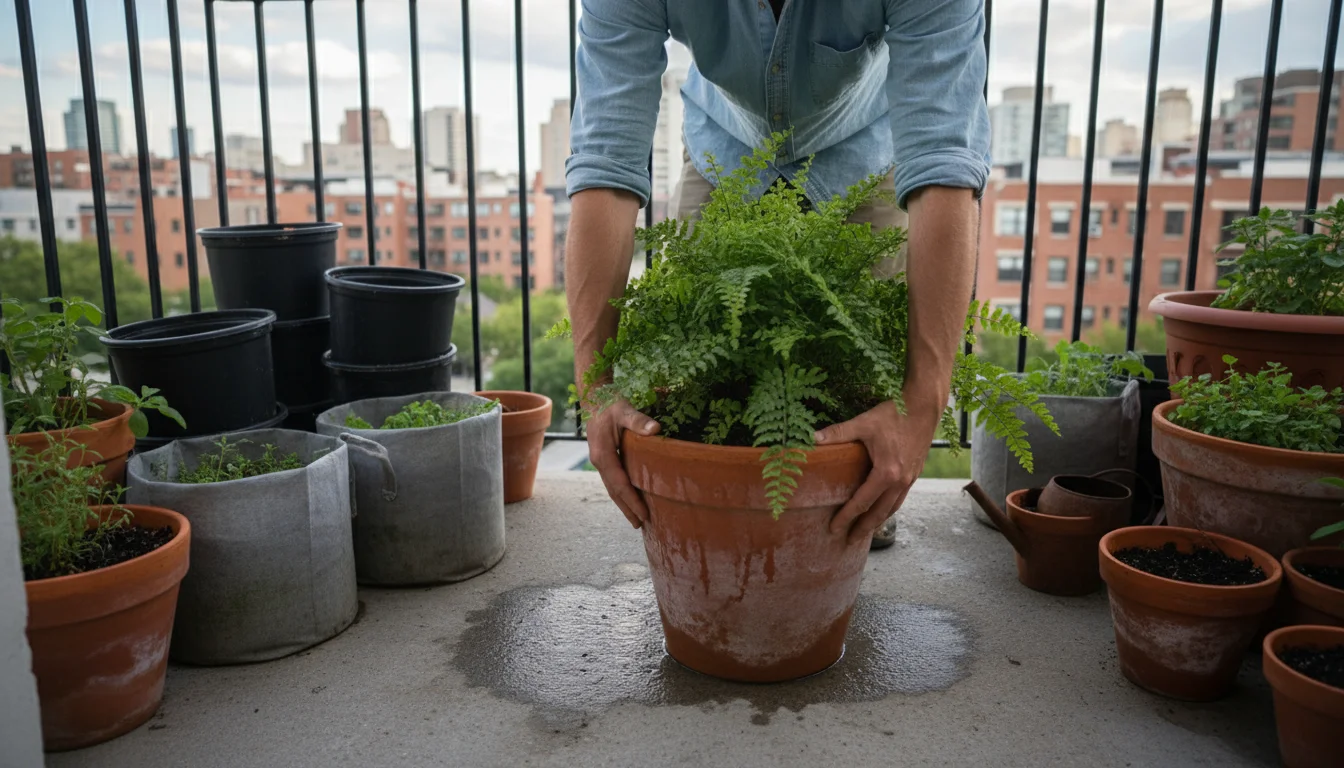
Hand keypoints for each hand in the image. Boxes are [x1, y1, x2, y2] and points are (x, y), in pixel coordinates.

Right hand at [586, 398, 660, 528]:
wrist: (594, 397)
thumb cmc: (610, 403)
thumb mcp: (624, 409)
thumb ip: (638, 420)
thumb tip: (656, 429)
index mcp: (603, 455)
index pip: (619, 484)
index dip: (631, 500)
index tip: (644, 514)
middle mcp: (599, 461)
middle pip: (614, 491)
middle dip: (627, 509)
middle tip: (640, 525)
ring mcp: (601, 461)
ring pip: (612, 488)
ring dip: (623, 504)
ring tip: (636, 519)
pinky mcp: (605, 458)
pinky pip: (614, 480)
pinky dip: (622, 492)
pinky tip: (630, 498)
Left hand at [815, 400, 938, 544]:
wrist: (924, 406)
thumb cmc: (894, 414)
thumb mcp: (863, 422)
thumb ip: (838, 432)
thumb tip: (812, 438)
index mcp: (886, 473)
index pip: (862, 502)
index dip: (847, 517)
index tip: (834, 529)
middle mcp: (900, 481)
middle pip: (879, 513)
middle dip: (863, 529)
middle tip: (848, 542)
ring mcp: (910, 479)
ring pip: (892, 508)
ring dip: (877, 522)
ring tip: (864, 532)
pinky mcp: (914, 474)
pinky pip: (900, 499)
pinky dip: (889, 509)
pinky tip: (882, 510)